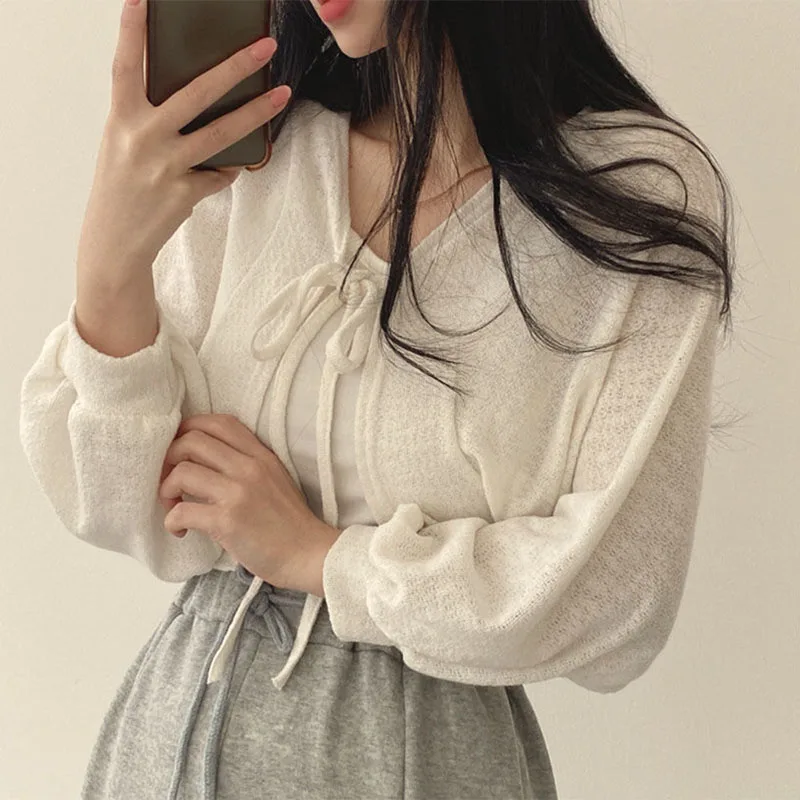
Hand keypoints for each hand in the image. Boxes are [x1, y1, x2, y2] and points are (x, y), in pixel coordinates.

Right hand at [78, 0, 290, 286]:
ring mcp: (165, 167)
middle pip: (196, 93)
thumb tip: (197, 98)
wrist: (113, 242)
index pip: (126, 66)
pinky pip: (220, 173)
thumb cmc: (120, 187)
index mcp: (121, 119)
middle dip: (234, 66)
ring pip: (222, 134)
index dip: (132, 31)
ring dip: (256, 113)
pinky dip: (227, 168)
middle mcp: (142, 138)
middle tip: (264, 46)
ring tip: (281, 94)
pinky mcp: (184, 193)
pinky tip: (227, 168)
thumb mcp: (122, 144)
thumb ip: (149, 118)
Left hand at [158, 413, 339, 593]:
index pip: (218, 422)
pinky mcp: (227, 521)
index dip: (189, 429)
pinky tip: (181, 530)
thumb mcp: (276, 478)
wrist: (308, 554)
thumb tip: (208, 460)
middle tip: (171, 481)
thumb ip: (248, 464)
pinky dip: (172, 521)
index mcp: (261, 455)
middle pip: (192, 441)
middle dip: (170, 458)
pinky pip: (182, 511)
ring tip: (174, 506)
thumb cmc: (289, 523)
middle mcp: (249, 467)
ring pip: (182, 472)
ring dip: (166, 490)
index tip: (180, 450)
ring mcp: (238, 493)